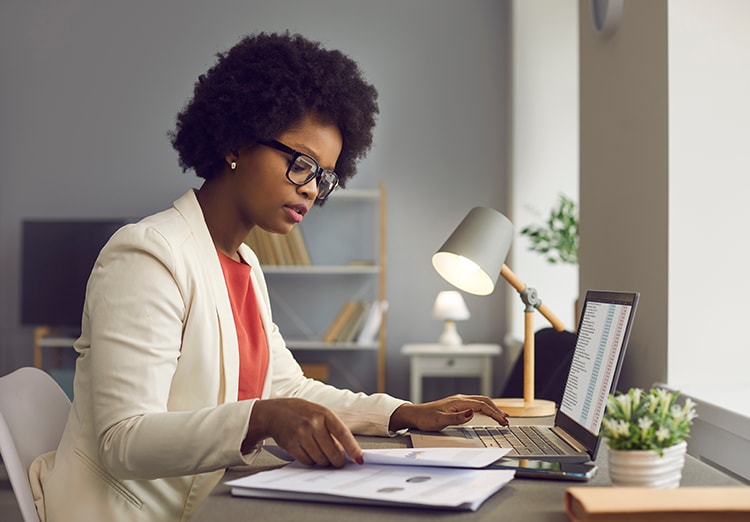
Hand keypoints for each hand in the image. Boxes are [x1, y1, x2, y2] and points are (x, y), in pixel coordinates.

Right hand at [243, 398, 362, 467]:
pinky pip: (307, 461)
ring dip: (324, 462)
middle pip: (332, 451)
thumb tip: (346, 451)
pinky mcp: (291, 444)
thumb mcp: (320, 414)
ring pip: (320, 459)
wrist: (275, 412)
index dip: (353, 449)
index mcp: (324, 413)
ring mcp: (301, 434)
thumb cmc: (301, 413)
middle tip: (339, 462)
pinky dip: (311, 462)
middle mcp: (312, 423)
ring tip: (322, 455)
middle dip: (338, 460)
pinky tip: (310, 454)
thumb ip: (333, 430)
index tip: (359, 459)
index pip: (343, 433)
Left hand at [388, 394, 508, 431]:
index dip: (494, 413)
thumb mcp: (440, 421)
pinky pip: (476, 404)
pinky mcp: (457, 405)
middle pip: (484, 401)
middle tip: (507, 420)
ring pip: (481, 402)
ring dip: (493, 408)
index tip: (503, 421)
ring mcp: (459, 402)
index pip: (482, 405)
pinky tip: (487, 413)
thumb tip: (472, 413)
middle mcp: (460, 399)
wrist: (414, 415)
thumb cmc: (425, 418)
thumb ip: (457, 418)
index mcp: (458, 402)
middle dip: (497, 410)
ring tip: (502, 417)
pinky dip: (485, 408)